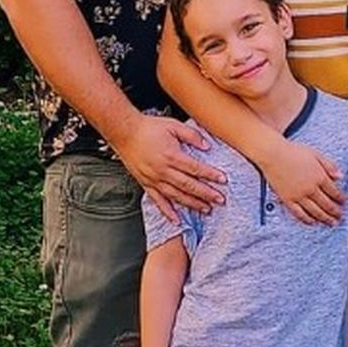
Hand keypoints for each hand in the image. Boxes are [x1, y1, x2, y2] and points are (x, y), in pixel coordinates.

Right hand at [111, 114, 225, 220]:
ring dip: (192, 204)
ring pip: (176, 196)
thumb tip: (207, 146)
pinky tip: (176, 220)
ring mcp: (154, 179)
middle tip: (220, 200)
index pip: (196, 168)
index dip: (211, 175)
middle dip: (206, 194)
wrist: (124, 132)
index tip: (223, 180)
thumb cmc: (148, 128)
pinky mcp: (146, 184)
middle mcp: (163, 170)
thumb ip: (192, 135)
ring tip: (206, 209)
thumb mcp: (173, 125)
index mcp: (171, 155)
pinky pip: (158, 201)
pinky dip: (168, 212)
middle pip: (189, 185)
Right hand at [259, 139, 344, 225]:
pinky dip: (307, 219)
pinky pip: (299, 213)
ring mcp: (299, 196)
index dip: (341, 199)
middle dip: (335, 212)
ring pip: (315, 211)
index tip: (344, 202)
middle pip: (327, 204)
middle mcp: (310, 189)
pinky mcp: (287, 200)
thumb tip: (341, 176)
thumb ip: (329, 165)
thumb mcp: (315, 154)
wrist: (273, 154)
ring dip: (325, 219)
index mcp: (319, 177)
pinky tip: (313, 222)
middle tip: (341, 217)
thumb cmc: (294, 151)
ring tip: (331, 223)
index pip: (334, 192)